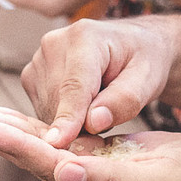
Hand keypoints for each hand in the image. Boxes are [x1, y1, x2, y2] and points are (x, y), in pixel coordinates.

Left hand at [0, 105, 180, 180]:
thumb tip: (63, 174)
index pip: (46, 166)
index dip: (13, 144)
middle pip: (32, 159)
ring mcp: (89, 177)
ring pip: (38, 149)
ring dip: (4, 131)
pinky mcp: (95, 162)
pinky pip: (55, 144)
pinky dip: (30, 129)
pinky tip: (10, 120)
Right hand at [17, 13, 180, 147]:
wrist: (132, 45)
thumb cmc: (143, 60)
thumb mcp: (149, 78)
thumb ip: (125, 100)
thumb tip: (93, 122)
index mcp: (84, 37)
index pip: (73, 85)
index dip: (67, 116)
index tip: (57, 142)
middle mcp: (53, 44)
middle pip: (59, 102)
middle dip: (81, 124)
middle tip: (110, 120)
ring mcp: (38, 60)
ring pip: (48, 110)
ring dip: (73, 122)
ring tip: (99, 107)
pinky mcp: (31, 77)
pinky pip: (43, 112)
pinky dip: (64, 119)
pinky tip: (84, 107)